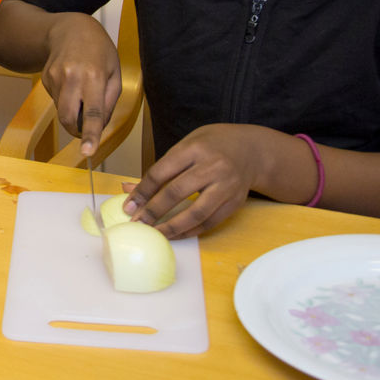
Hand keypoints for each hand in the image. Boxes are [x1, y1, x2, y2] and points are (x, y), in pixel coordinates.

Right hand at [39, 14, 121, 155]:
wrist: (70, 29)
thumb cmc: (98, 50)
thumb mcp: (114, 73)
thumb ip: (109, 101)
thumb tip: (98, 126)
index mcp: (94, 75)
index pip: (92, 111)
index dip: (90, 133)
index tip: (87, 151)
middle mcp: (71, 76)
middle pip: (68, 117)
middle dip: (76, 130)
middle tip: (86, 130)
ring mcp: (55, 77)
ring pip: (61, 111)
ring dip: (73, 112)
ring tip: (82, 92)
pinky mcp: (45, 79)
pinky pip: (56, 101)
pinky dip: (66, 100)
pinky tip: (72, 83)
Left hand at [124, 123, 274, 237]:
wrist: (252, 149)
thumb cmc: (211, 145)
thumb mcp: (185, 146)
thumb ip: (160, 168)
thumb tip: (128, 189)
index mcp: (194, 149)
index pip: (161, 172)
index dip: (142, 191)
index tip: (128, 206)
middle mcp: (212, 166)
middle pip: (176, 192)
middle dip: (153, 211)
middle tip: (137, 223)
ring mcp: (226, 186)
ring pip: (195, 213)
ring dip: (172, 227)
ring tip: (155, 233)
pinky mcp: (235, 202)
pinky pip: (210, 222)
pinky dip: (191, 231)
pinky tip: (176, 233)